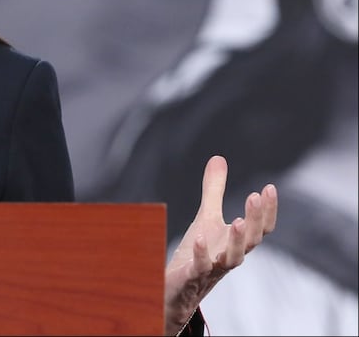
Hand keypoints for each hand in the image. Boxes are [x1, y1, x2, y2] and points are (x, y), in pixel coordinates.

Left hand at [163, 155, 276, 334]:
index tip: (269, 188)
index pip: (260, 228)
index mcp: (235, 242)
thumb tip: (219, 158)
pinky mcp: (191, 277)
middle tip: (255, 196)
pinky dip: (201, 254)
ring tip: (237, 220)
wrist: (178, 289)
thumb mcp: (206, 217)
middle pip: (251, 241)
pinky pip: (200, 268)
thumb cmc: (197, 252)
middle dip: (255, 220)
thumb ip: (214, 190)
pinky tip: (199, 238)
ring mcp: (212, 268)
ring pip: (233, 259)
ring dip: (237, 241)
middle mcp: (229, 256)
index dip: (267, 211)